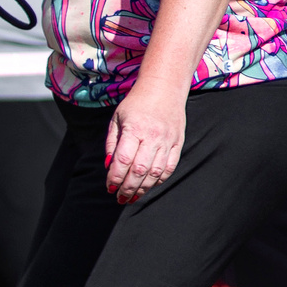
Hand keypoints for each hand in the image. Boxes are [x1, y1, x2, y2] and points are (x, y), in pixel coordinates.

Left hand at [104, 78, 186, 202]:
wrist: (164, 88)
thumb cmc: (136, 104)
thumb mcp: (117, 119)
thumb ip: (112, 144)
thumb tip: (108, 167)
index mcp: (135, 129)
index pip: (123, 160)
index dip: (115, 177)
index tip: (109, 187)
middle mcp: (153, 136)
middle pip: (139, 170)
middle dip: (128, 188)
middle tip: (119, 198)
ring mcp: (168, 141)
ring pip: (156, 172)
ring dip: (143, 188)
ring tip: (132, 197)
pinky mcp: (178, 143)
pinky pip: (169, 167)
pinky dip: (158, 180)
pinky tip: (148, 185)